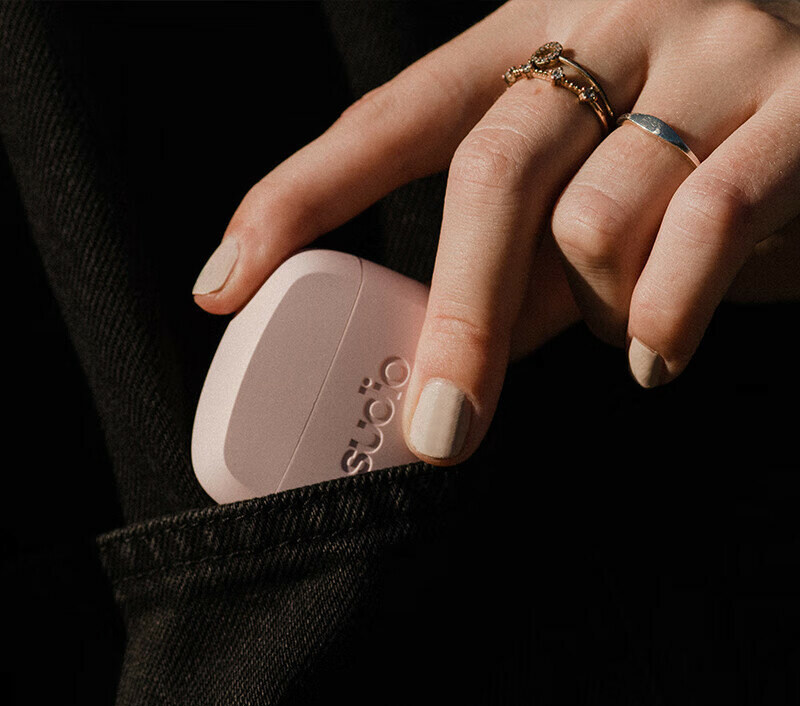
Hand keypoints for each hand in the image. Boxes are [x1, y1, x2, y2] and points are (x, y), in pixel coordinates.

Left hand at [192, 0, 799, 465]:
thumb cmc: (696, 143)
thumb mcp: (584, 185)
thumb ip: (515, 261)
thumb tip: (438, 351)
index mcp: (529, 37)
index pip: (388, 120)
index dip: (298, 200)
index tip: (225, 285)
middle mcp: (609, 24)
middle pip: (489, 173)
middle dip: (454, 320)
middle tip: (433, 432)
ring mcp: (707, 53)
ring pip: (596, 218)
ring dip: (596, 307)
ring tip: (626, 326)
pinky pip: (704, 221)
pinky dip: (664, 311)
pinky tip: (654, 355)